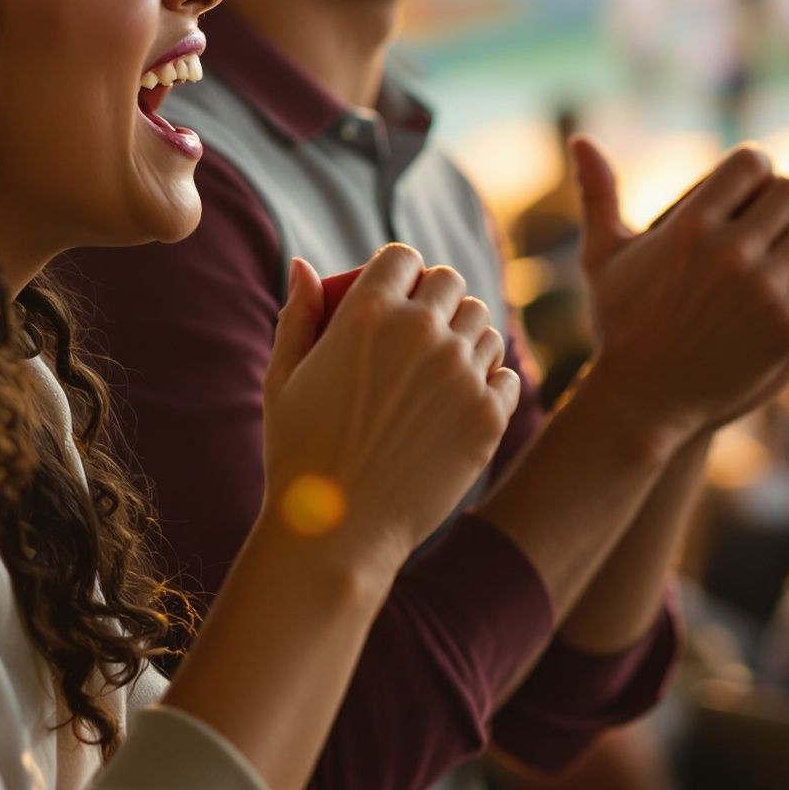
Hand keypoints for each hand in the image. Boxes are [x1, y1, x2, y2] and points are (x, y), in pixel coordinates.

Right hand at [261, 244, 520, 577]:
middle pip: (451, 283)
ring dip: (465, 335)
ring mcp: (460, 374)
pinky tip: (461, 400)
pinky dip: (489, 381)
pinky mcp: (488, 416)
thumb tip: (304, 266)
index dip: (399, 273)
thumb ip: (298, 314)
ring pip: (484, 324)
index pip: (404, 257)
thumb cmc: (298, 454)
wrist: (335, 532)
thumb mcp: (282, 378)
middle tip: (421, 328)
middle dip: (436, 298)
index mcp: (367, 313)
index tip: (394, 295)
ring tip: (441, 367)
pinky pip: (505, 375)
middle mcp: (421, 334)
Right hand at [574, 140, 788, 445]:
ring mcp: (767, 295)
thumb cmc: (620, 322)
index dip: (757, 168)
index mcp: (690, 227)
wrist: (644, 399)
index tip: (751, 185)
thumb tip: (580, 137)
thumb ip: (598, 192)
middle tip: (782, 213)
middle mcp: (732, 256)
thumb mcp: (604, 255)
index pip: (754, 164)